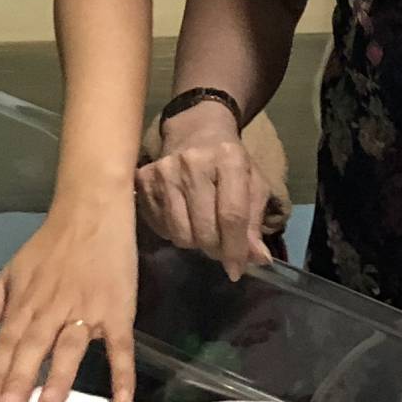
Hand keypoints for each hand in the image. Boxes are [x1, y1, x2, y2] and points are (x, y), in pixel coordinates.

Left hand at [0, 194, 138, 401]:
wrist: (92, 212)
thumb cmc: (49, 248)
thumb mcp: (8, 277)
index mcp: (24, 303)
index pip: (5, 342)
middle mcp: (51, 309)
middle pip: (33, 347)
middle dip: (19, 379)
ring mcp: (86, 310)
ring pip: (70, 346)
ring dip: (60, 375)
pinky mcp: (118, 311)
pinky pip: (120, 346)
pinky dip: (123, 373)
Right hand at [135, 102, 273, 280]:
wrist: (196, 130)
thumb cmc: (230, 161)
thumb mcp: (253, 184)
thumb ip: (255, 221)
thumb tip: (258, 259)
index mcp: (228, 158)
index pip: (232, 215)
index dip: (235, 248)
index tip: (237, 270)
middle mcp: (193, 162)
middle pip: (204, 230)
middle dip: (215, 249)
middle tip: (221, 247)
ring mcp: (164, 171)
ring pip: (180, 234)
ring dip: (195, 242)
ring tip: (203, 229)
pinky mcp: (143, 179)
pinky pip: (160, 227)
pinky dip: (174, 232)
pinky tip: (183, 217)